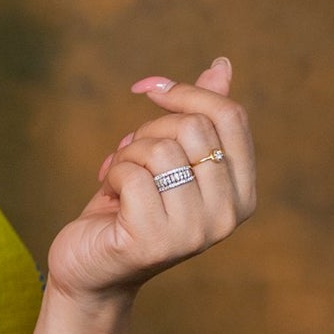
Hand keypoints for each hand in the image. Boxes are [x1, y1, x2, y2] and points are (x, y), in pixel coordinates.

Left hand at [46, 56, 256, 308]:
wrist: (90, 268)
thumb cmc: (130, 209)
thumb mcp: (168, 158)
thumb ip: (200, 117)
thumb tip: (222, 65)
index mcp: (242, 194)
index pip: (230, 117)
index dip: (186, 92)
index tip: (150, 89)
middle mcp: (227, 216)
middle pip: (193, 128)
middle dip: (149, 129)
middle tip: (131, 157)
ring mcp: (193, 232)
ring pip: (160, 149)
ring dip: (127, 155)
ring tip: (121, 181)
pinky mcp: (154, 241)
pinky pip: (133, 173)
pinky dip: (113, 174)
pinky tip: (110, 197)